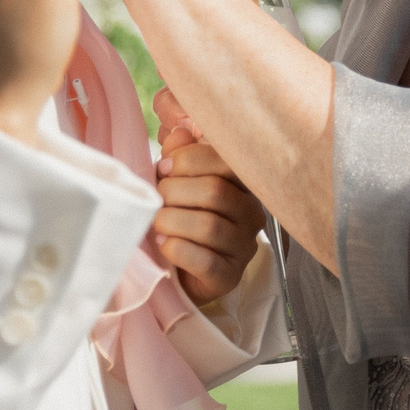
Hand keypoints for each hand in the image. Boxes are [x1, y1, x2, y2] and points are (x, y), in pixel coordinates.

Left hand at [151, 110, 267, 306]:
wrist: (185, 268)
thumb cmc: (183, 215)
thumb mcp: (179, 180)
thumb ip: (180, 155)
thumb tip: (180, 133)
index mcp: (243, 183)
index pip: (226, 161)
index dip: (188, 161)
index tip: (164, 168)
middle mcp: (252, 213)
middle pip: (215, 192)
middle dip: (175, 192)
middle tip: (158, 199)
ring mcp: (244, 246)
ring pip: (209, 226)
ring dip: (172, 221)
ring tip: (158, 223)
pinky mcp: (230, 276)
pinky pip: (205, 261)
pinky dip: (177, 250)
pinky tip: (165, 245)